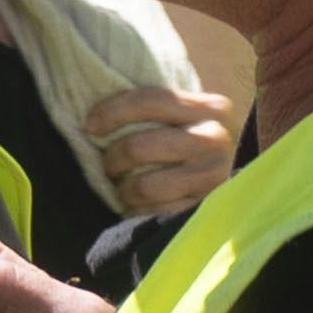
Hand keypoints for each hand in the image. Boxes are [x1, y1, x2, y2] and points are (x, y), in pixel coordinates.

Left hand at [80, 81, 234, 216]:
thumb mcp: (179, 115)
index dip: (112, 112)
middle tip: (108, 164)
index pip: (150, 101)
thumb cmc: (186, 140)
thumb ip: (151, 106)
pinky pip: (156, 211)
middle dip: (113, 158)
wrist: (223, 179)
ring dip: (124, 189)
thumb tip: (97, 111)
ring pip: (144, 185)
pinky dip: (140, 209)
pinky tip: (141, 203)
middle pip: (138, 147)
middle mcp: (216, 139)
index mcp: (213, 107)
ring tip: (122, 186)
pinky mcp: (205, 208)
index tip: (90, 125)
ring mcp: (214, 176)